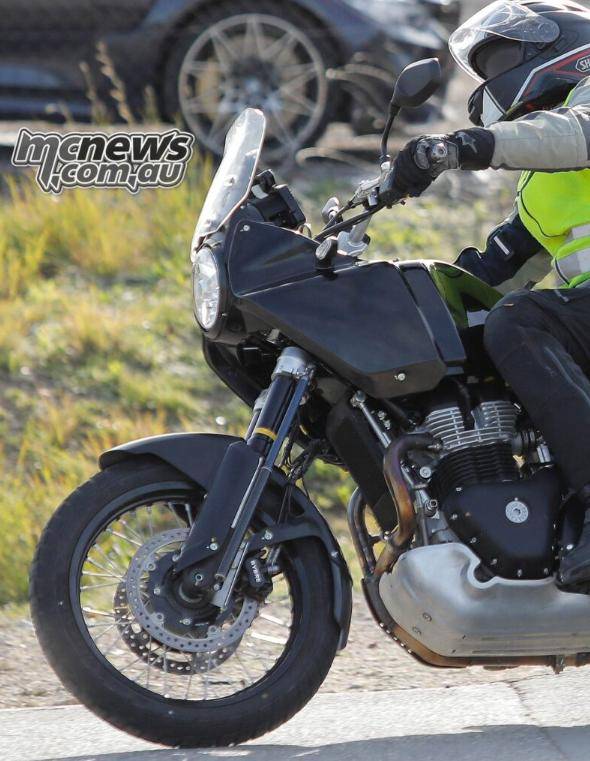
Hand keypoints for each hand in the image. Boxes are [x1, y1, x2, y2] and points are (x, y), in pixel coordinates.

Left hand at [379, 128, 494, 206]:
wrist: (452, 153)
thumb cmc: (436, 165)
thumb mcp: (425, 178)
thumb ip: (418, 186)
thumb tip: (411, 194)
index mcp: (404, 157)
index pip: (395, 168)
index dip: (397, 180)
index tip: (402, 189)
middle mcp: (407, 148)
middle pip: (400, 164)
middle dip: (406, 177)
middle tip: (413, 185)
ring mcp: (415, 142)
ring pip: (407, 158)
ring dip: (414, 171)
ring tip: (423, 177)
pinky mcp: (424, 140)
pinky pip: (419, 150)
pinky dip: (421, 160)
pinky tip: (425, 167)